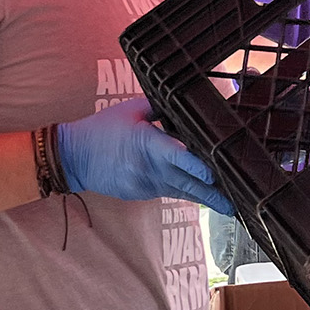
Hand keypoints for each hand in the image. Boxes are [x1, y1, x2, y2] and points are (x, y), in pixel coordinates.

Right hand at [55, 97, 232, 212]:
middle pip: (184, 181)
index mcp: (145, 142)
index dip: (194, 165)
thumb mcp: (131, 109)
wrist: (74, 157)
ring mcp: (144, 184)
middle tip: (235, 202)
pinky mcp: (142, 193)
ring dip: (204, 198)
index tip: (212, 175)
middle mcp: (147, 166)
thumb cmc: (103, 128)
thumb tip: (188, 102)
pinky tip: (206, 196)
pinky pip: (168, 192)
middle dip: (211, 192)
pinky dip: (186, 193)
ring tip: (229, 206)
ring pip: (180, 191)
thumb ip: (161, 106)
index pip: (174, 154)